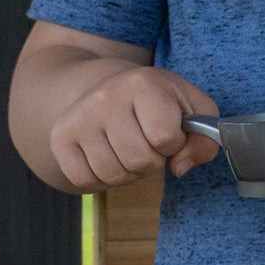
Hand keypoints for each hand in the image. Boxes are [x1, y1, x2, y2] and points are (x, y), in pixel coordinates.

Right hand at [44, 62, 218, 189]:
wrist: (104, 87)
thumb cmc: (156, 102)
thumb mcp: (191, 108)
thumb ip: (205, 139)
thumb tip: (179, 167)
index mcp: (143, 83)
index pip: (166, 138)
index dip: (174, 144)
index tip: (167, 132)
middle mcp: (106, 97)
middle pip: (140, 161)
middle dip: (151, 162)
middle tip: (145, 143)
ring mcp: (79, 117)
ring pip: (113, 175)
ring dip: (127, 173)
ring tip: (126, 148)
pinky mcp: (60, 138)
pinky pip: (86, 181)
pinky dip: (101, 180)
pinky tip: (106, 156)